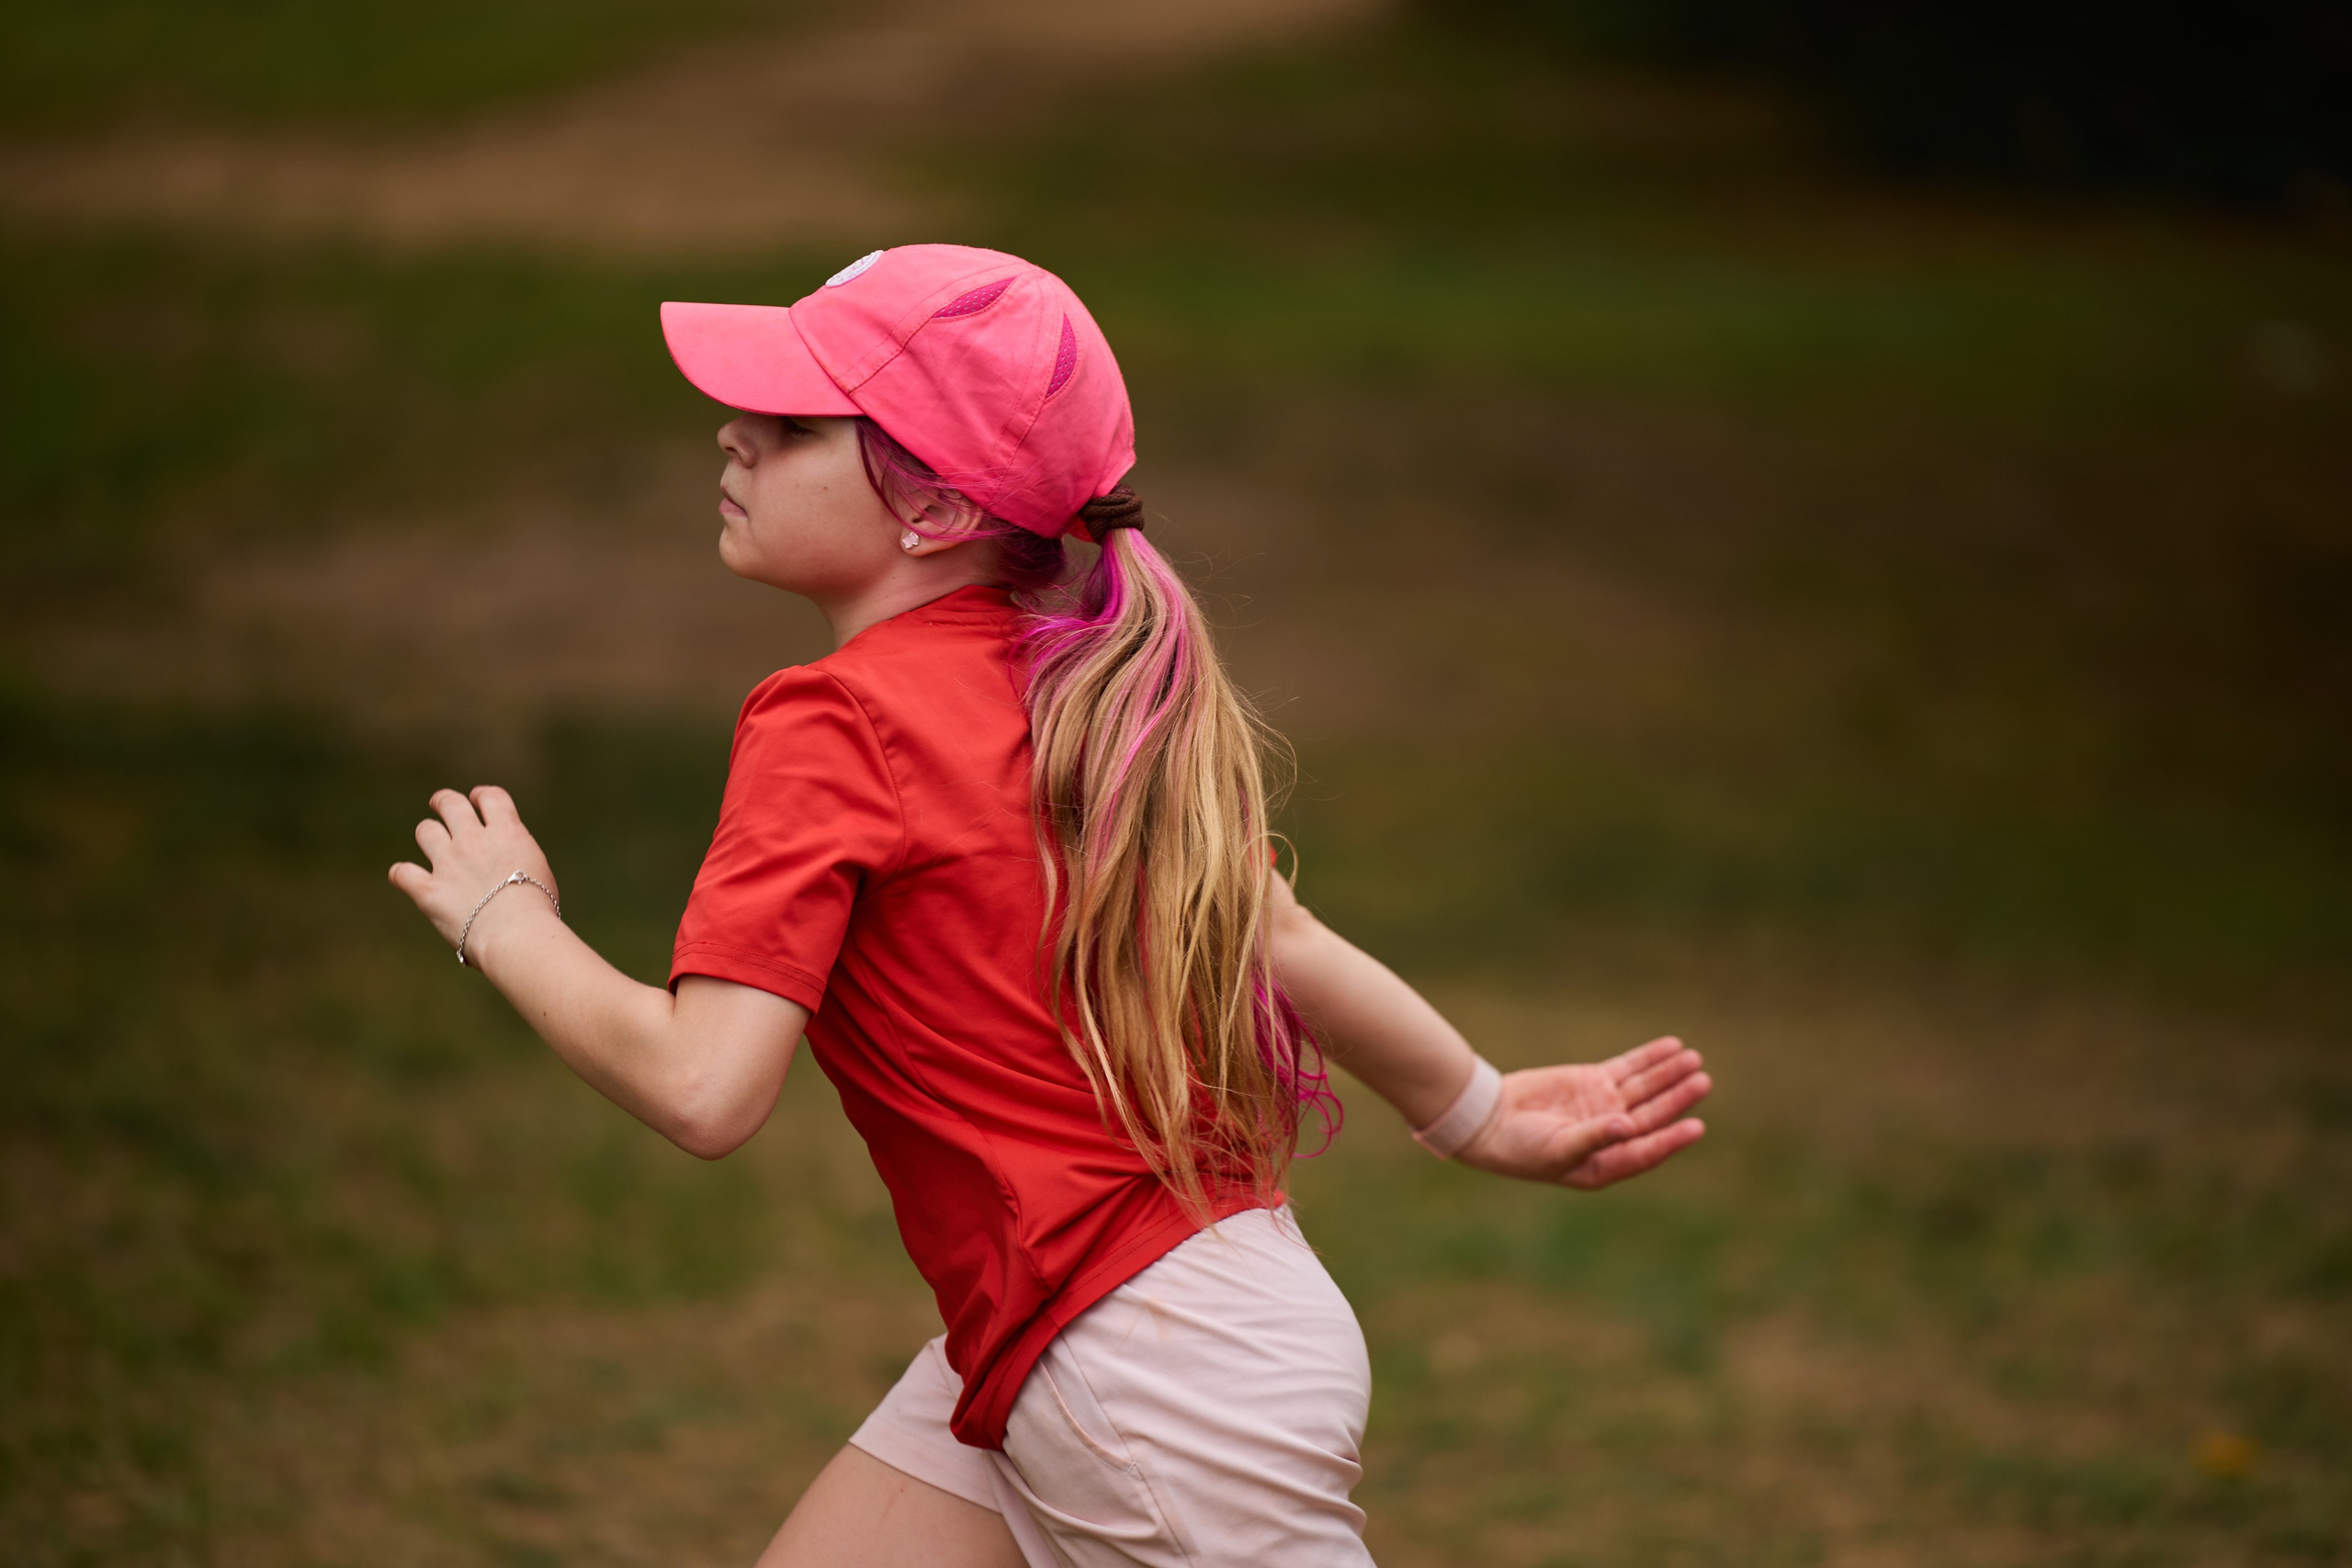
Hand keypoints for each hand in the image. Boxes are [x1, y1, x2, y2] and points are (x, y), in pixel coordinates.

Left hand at [387, 786, 559, 958]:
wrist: (518, 934)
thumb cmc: (538, 911)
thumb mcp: (539, 871)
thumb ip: (518, 857)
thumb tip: (508, 865)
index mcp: (507, 833)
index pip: (491, 797)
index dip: (482, 795)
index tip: (478, 799)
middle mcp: (474, 841)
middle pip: (451, 804)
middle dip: (444, 801)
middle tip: (442, 805)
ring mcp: (448, 863)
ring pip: (426, 831)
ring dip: (429, 833)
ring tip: (432, 840)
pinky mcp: (429, 890)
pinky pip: (402, 873)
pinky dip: (401, 874)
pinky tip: (404, 877)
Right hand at [1455, 1036, 1709, 1189]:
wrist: (1489, 1121)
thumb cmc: (1520, 1149)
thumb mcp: (1558, 1148)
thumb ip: (1594, 1137)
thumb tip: (1627, 1125)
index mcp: (1606, 1164)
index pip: (1647, 1150)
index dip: (1672, 1139)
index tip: (1697, 1127)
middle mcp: (1612, 1135)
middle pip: (1653, 1114)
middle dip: (1678, 1097)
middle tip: (1703, 1080)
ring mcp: (1604, 1106)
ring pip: (1645, 1087)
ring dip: (1669, 1074)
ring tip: (1694, 1059)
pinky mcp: (1593, 1082)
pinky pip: (1628, 1068)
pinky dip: (1649, 1058)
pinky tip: (1672, 1047)